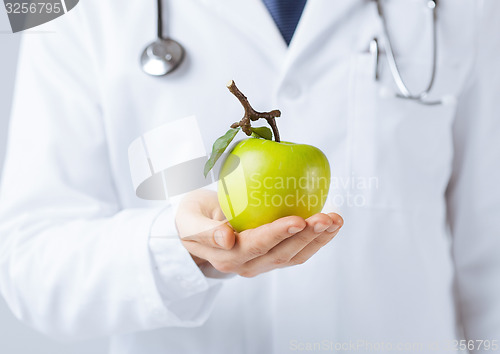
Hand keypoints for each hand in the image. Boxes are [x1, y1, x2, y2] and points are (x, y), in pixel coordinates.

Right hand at [175, 189, 342, 277]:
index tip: (297, 220)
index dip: (277, 234)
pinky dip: (316, 239)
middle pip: (281, 254)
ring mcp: (262, 262)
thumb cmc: (193, 218)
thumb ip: (202, 231)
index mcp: (226, 255)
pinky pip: (297, 252)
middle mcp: (246, 264)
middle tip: (327, 217)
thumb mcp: (187, 220)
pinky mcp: (273, 257)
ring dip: (318, 240)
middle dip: (307, 236)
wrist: (197, 229)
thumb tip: (226, 239)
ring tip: (336, 220)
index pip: (255, 246)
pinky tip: (330, 223)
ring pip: (294, 256)